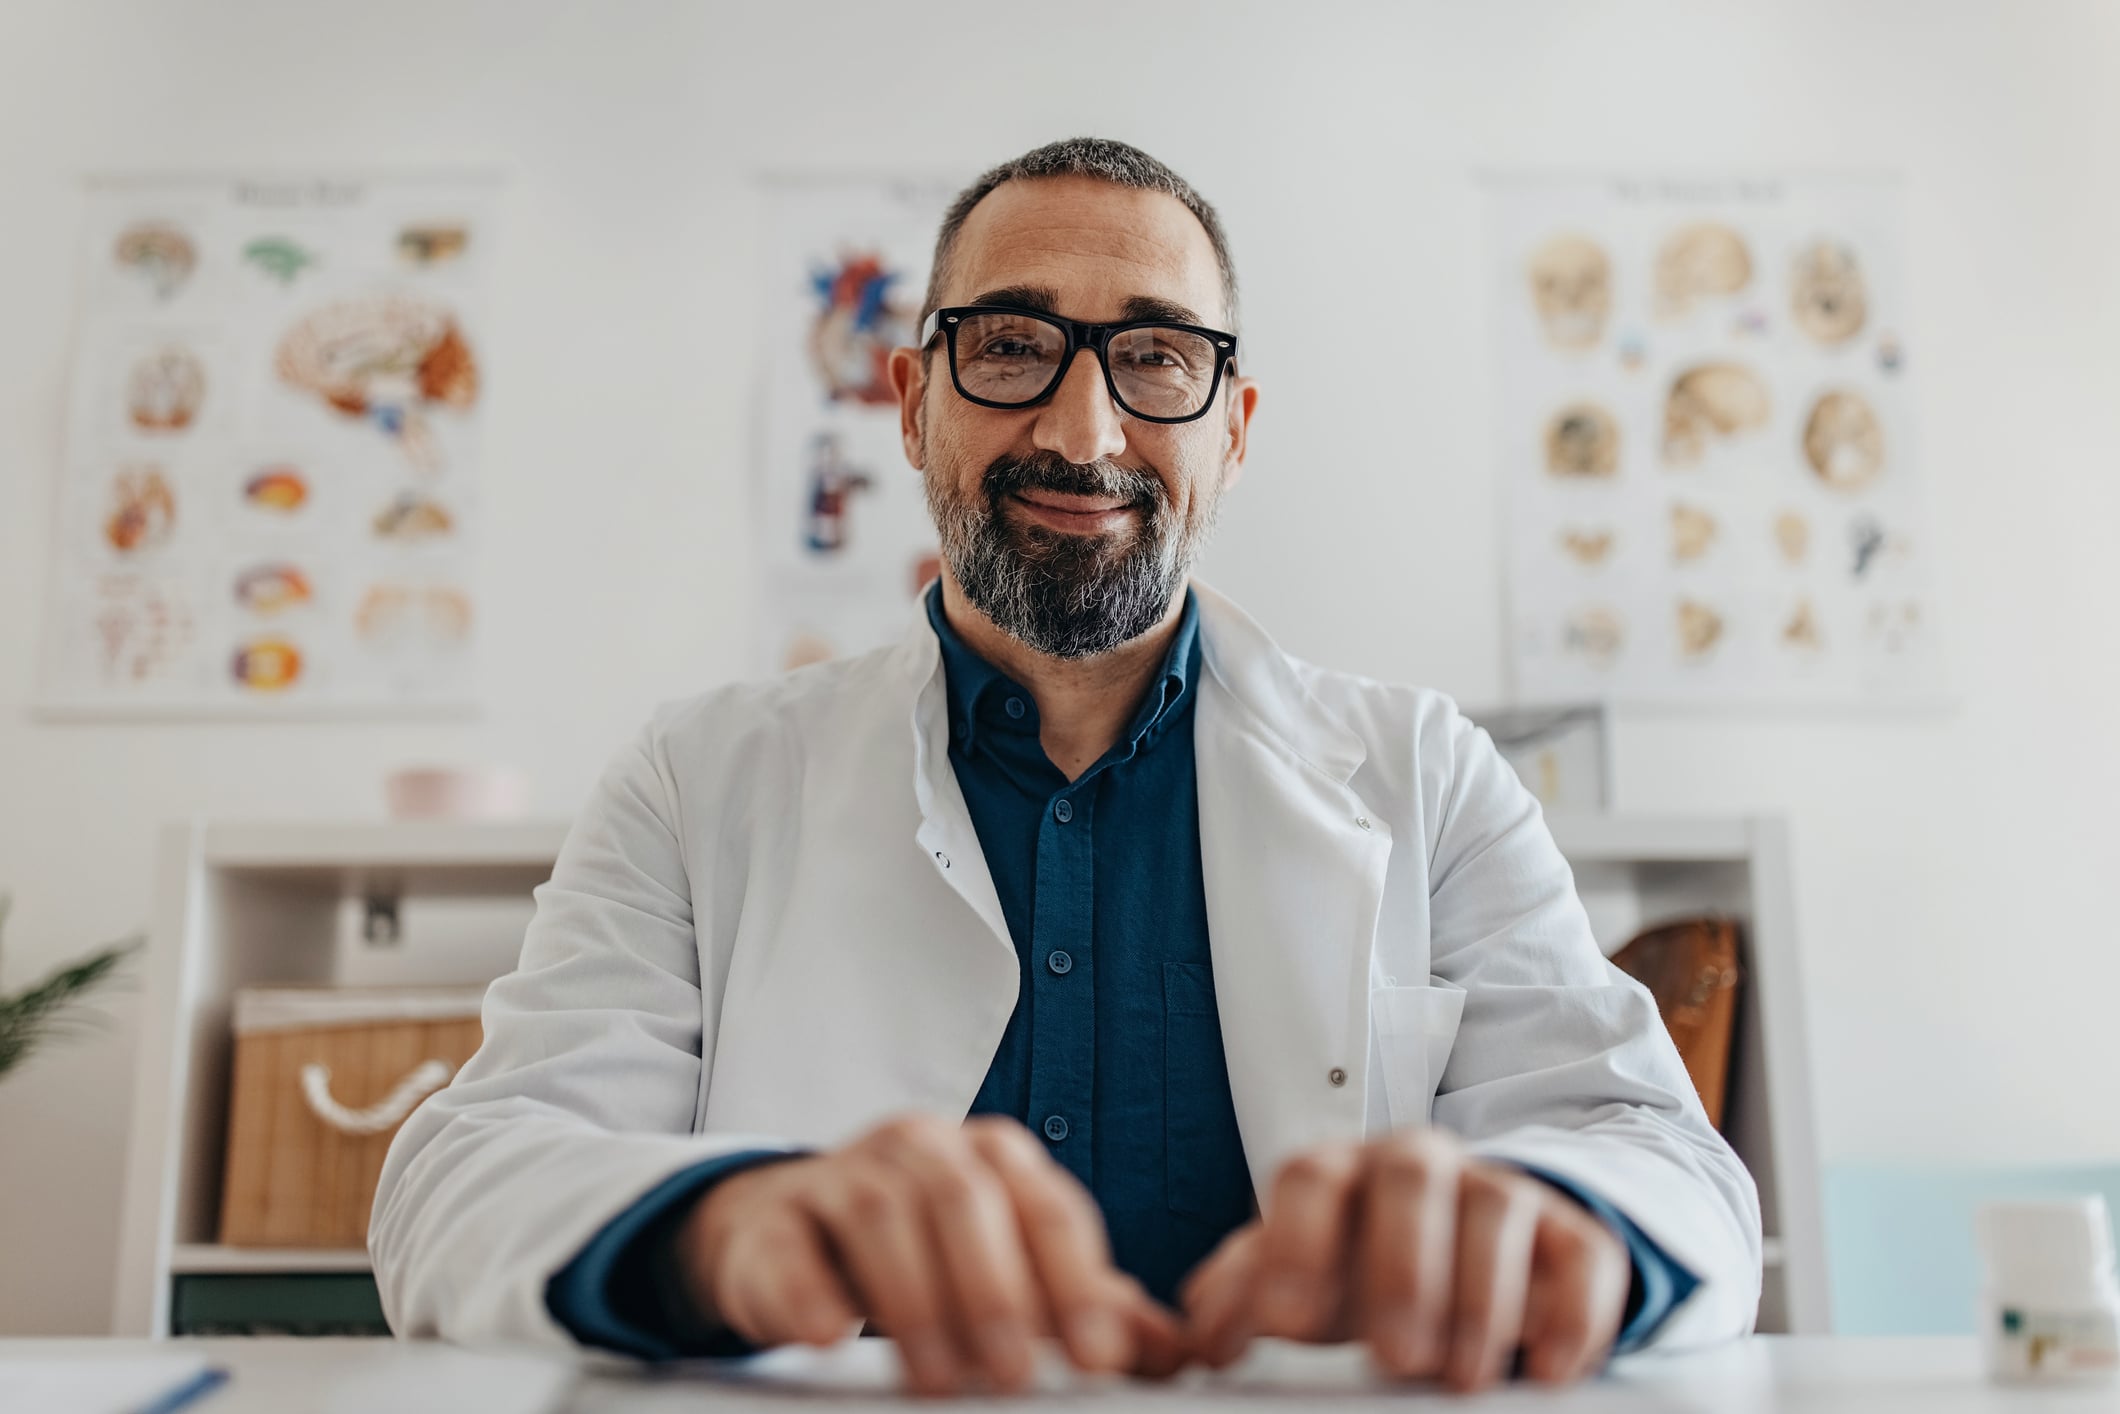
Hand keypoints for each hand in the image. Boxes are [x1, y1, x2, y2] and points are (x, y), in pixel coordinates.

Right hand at [673, 1113, 1183, 1394]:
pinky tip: (829, 1334)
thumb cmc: (922, 1249)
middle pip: (965, 1202)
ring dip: (913, 1302)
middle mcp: (921, 1147)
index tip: (1098, 1359)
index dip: (1077, 1283)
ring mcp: (842, 1171)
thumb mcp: (1008, 1268)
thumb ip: (1084, 1305)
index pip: (1049, 1209)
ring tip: (936, 1378)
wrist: (790, 1229)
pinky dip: (811, 1289)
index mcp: (994, 1157)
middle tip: (1010, 1377)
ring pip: (880, 1213)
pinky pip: (791, 1243)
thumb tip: (1174, 1351)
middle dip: (996, 1293)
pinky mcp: (775, 1216)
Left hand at [1181, 1128, 1629, 1391]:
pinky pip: (1584, 1252)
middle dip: (1403, 1265)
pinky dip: (1573, 1312)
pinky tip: (1547, 1370)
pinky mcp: (1569, 1233)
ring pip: (1500, 1206)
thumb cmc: (1354, 1266)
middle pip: (1411, 1175)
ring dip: (1482, 1298)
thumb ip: (1241, 1298)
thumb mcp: (1297, 1278)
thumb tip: (1198, 1339)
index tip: (1287, 1324)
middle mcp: (1418, 1164)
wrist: (1454, 1247)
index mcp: (1339, 1172)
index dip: (1295, 1243)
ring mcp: (1499, 1189)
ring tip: (1460, 1379)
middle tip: (1395, 1356)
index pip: (1309, 1174)